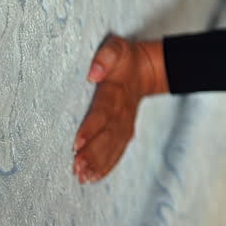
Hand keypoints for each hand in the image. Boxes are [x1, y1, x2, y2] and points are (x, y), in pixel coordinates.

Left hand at [72, 34, 163, 183]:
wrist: (148, 68)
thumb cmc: (125, 58)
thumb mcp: (117, 47)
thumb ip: (106, 56)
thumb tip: (93, 73)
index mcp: (116, 92)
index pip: (103, 112)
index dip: (91, 128)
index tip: (77, 143)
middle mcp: (122, 111)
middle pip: (108, 135)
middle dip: (93, 154)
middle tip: (78, 169)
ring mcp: (125, 123)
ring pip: (113, 146)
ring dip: (99, 163)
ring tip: (83, 177)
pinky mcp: (126, 130)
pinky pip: (118, 150)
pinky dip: (108, 165)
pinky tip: (94, 177)